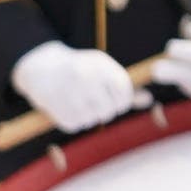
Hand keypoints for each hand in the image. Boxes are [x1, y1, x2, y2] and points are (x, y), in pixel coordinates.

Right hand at [9, 40, 144, 133]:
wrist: (42, 69)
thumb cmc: (80, 69)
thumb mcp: (103, 69)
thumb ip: (125, 86)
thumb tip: (149, 100)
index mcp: (99, 65)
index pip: (124, 94)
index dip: (122, 100)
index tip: (115, 97)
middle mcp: (85, 79)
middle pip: (110, 110)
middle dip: (106, 109)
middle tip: (95, 99)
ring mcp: (70, 95)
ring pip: (95, 120)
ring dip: (90, 114)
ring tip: (79, 99)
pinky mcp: (58, 111)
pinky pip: (78, 125)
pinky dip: (76, 119)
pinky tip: (68, 105)